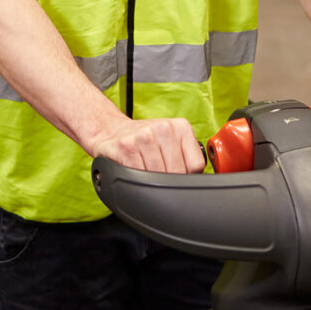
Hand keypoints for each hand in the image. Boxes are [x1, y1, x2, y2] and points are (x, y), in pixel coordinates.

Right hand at [88, 117, 205, 173]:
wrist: (111, 131)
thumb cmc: (145, 141)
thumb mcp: (171, 142)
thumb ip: (187, 158)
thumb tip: (199, 183)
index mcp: (180, 127)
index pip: (195, 166)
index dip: (187, 177)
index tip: (177, 176)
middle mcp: (163, 128)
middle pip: (177, 173)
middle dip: (169, 182)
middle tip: (158, 177)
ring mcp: (144, 136)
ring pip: (158, 176)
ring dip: (151, 182)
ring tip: (145, 172)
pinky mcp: (126, 147)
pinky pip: (139, 176)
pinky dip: (137, 181)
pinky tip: (134, 172)